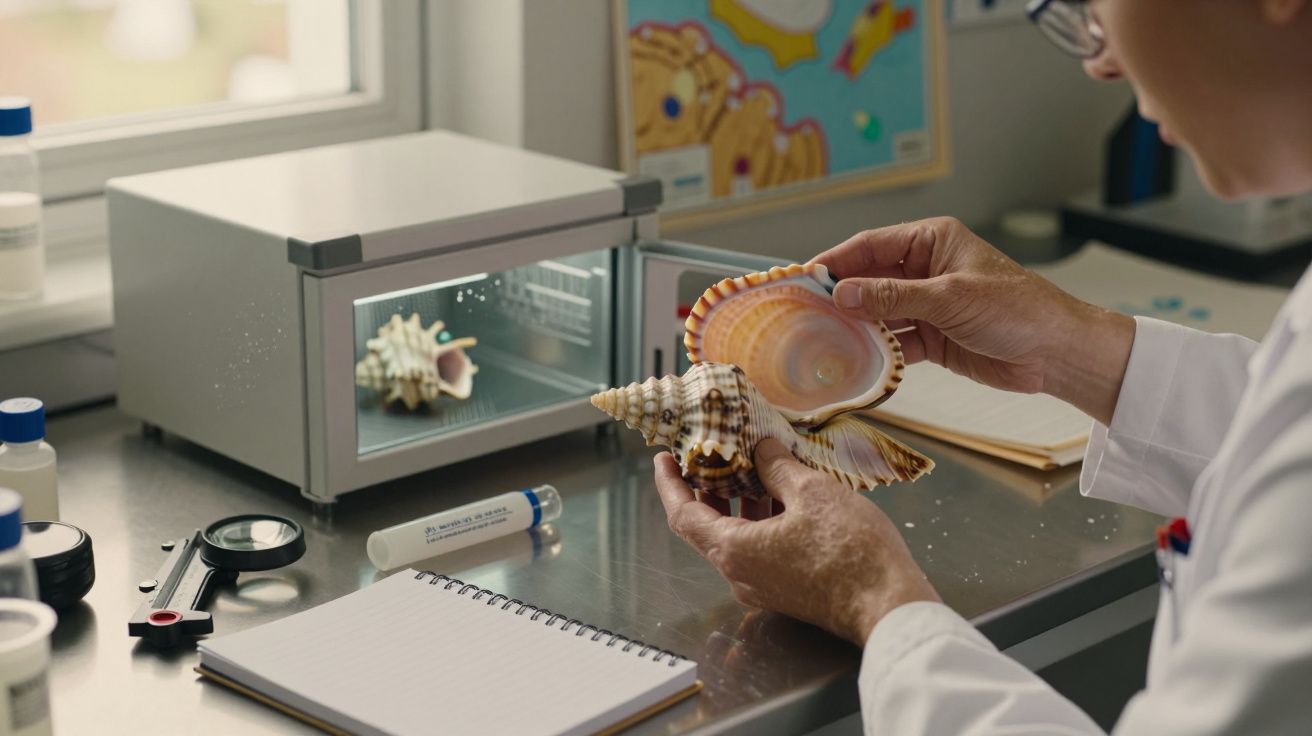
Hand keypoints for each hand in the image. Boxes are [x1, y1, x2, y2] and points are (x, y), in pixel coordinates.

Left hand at [653, 438, 939, 645]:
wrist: (889, 605)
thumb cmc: (850, 550)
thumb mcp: (812, 493)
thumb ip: (778, 468)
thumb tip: (762, 450)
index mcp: (734, 550)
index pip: (683, 515)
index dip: (670, 484)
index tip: (664, 459)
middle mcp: (740, 574)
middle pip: (707, 527)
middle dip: (708, 487)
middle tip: (714, 454)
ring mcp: (763, 587)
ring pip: (736, 538)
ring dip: (739, 502)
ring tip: (753, 466)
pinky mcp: (786, 592)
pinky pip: (759, 550)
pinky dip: (761, 519)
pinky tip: (783, 495)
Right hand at [812, 217, 1134, 424]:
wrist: (1057, 353)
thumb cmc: (1018, 310)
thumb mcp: (950, 297)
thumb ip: (894, 296)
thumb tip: (844, 293)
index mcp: (932, 242)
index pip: (871, 245)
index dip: (835, 260)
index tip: (803, 277)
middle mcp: (925, 270)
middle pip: (868, 279)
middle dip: (838, 296)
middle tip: (801, 312)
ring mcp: (926, 306)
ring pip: (877, 313)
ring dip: (853, 326)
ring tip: (818, 339)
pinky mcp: (932, 339)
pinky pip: (893, 342)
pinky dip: (875, 352)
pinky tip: (852, 361)